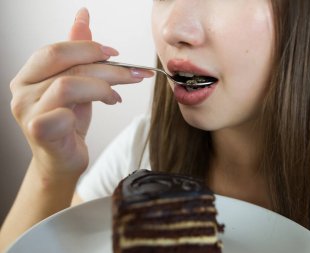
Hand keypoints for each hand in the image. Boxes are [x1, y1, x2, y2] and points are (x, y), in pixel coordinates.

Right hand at [9, 8, 152, 177]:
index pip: (55, 50)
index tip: (115, 53)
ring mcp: (27, 111)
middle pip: (63, 61)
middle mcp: (22, 90)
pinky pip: (66, 111)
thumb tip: (83, 18)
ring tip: (118, 95)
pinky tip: (109, 106)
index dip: (87, 47)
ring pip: (69, 83)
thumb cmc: (69, 125)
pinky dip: (95, 104)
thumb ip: (77, 55)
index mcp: (29, 75)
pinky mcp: (39, 131)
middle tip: (130, 72)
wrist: (62, 162)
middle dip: (103, 65)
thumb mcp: (77, 85)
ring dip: (103, 85)